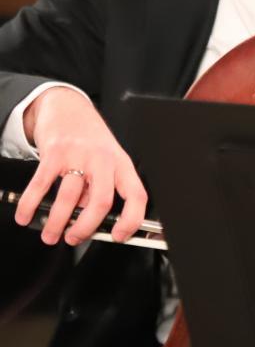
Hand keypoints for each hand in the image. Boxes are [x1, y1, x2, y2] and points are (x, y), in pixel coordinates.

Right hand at [16, 87, 147, 245]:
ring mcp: (79, 156)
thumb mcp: (108, 160)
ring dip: (57, 223)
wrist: (69, 107)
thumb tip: (87, 218)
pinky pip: (40, 186)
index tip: (118, 236)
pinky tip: (26, 215)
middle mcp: (103, 160)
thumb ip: (100, 188)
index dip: (131, 220)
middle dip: (86, 228)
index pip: (137, 196)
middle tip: (74, 239)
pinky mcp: (54, 153)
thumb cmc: (91, 139)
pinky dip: (30, 205)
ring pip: (69, 199)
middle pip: (101, 202)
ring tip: (51, 235)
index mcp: (122, 165)